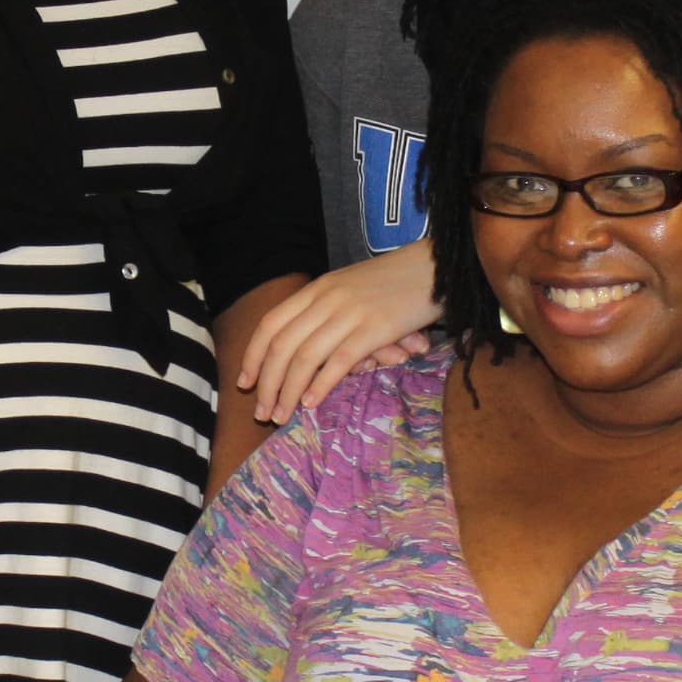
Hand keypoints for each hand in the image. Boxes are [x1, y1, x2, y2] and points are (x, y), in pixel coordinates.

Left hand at [236, 245, 440, 425]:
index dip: (253, 356)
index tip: (245, 383)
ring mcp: (349, 313)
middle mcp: (327, 299)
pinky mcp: (374, 329)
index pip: (271, 324)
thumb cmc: (395, 282)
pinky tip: (310, 404)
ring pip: (304, 358)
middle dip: (267, 383)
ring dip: (288, 392)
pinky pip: (338, 361)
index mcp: (317, 288)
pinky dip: (320, 386)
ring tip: (281, 416)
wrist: (436, 266)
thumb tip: (303, 349)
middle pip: (282, 346)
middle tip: (261, 412)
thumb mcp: (350, 287)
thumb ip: (325, 309)